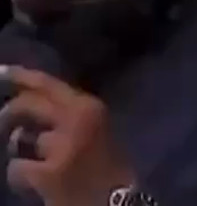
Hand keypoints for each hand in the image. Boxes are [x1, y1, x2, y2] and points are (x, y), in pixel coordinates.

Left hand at [0, 65, 134, 205]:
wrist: (117, 201)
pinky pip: (16, 168)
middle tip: (3, 125)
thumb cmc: (107, 167)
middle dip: (9, 114)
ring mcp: (62, 145)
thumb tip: (27, 101)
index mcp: (89, 106)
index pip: (48, 83)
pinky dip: (21, 178)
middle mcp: (76, 119)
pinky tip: (37, 184)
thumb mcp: (93, 130)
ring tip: (39, 165)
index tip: (1, 71)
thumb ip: (68, 113)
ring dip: (21, 152)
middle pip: (26, 104)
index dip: (20, 76)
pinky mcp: (50, 173)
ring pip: (19, 139)